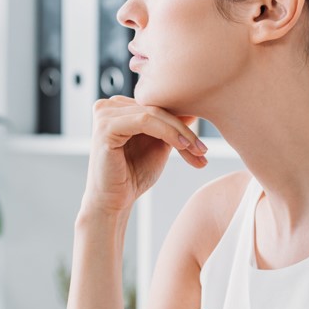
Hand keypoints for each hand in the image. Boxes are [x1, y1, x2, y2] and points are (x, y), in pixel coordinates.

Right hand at [80, 96, 206, 215]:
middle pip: (156, 108)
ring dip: (179, 132)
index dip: (182, 122)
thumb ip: (170, 127)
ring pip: (154, 113)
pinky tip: (182, 146)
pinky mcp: (105, 126)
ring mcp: (104, 114)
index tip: (202, 144)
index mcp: (118, 108)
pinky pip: (145, 121)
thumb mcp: (158, 145)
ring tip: (197, 150)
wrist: (114, 202)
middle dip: (183, 130)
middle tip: (203, 150)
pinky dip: (167, 132)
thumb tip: (193, 110)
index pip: (157, 106)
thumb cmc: (132, 176)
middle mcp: (108, 106)